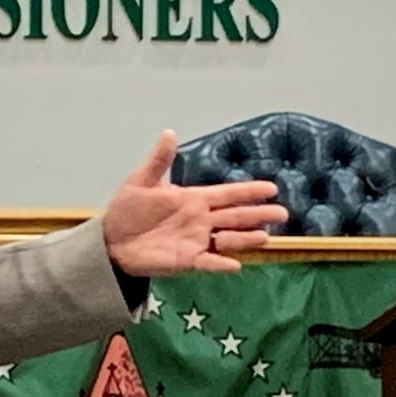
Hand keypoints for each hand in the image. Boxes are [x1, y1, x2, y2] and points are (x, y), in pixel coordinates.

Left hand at [102, 130, 287, 274]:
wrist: (112, 240)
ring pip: (228, 239)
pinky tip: (235, 264)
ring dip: (246, 238)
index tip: (272, 188)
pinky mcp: (188, 260)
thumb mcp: (140, 182)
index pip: (227, 194)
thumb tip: (169, 132)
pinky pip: (209, 262)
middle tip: (283, 214)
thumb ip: (159, 161)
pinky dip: (221, 264)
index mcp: (193, 199)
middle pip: (236, 216)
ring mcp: (197, 241)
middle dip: (259, 214)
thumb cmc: (128, 209)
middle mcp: (201, 220)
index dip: (249, 191)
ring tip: (264, 237)